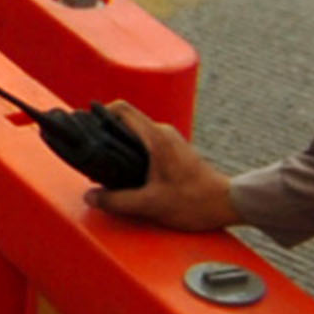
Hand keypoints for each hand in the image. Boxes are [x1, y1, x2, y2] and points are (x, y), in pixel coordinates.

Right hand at [84, 107, 240, 231]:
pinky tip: (127, 176)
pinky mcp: (174, 152)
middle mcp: (163, 133)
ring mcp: (170, 141)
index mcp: (156, 137)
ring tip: (105, 167)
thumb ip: (117, 201)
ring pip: (135, 134)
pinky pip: (145, 145)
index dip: (99, 114)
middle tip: (90, 153)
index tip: (86, 129)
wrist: (227, 203)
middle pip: (125, 121)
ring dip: (119, 146)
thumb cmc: (195, 201)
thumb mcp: (151, 204)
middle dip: (104, 134)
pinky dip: (131, 154)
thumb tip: (90, 197)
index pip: (121, 109)